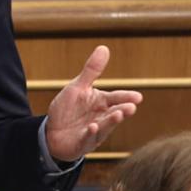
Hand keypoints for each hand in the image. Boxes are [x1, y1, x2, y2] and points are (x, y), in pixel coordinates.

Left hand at [45, 45, 141, 162]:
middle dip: (123, 111)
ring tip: (118, 115)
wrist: (52, 132)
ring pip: (104, 127)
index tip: (138, 97)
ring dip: (111, 122)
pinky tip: (92, 127)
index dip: (126, 97)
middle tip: (132, 107)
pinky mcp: (82, 143)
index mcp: (101, 103)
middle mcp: (101, 118)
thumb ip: (91, 70)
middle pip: (114, 114)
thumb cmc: (68, 109)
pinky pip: (87, 138)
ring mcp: (93, 132)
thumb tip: (104, 48)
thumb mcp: (78, 87)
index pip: (116, 98)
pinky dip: (90, 133)